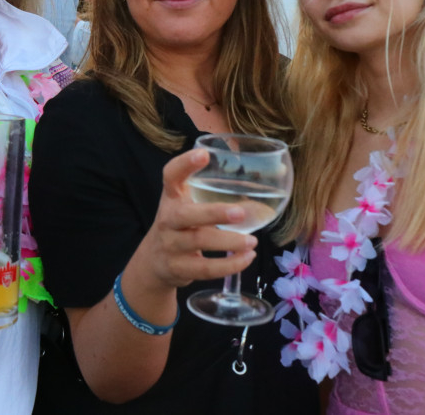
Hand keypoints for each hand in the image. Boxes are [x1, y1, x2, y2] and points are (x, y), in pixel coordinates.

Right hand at [134, 149, 256, 288]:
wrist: (153, 262)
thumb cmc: (180, 226)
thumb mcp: (186, 204)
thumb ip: (213, 192)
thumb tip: (271, 176)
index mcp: (171, 198)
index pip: (170, 176)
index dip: (184, 164)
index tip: (204, 155)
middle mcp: (167, 219)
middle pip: (185, 215)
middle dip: (213, 213)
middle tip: (240, 213)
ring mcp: (170, 245)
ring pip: (198, 242)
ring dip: (228, 242)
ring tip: (252, 241)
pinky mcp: (178, 268)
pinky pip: (205, 269)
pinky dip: (229, 265)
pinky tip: (247, 258)